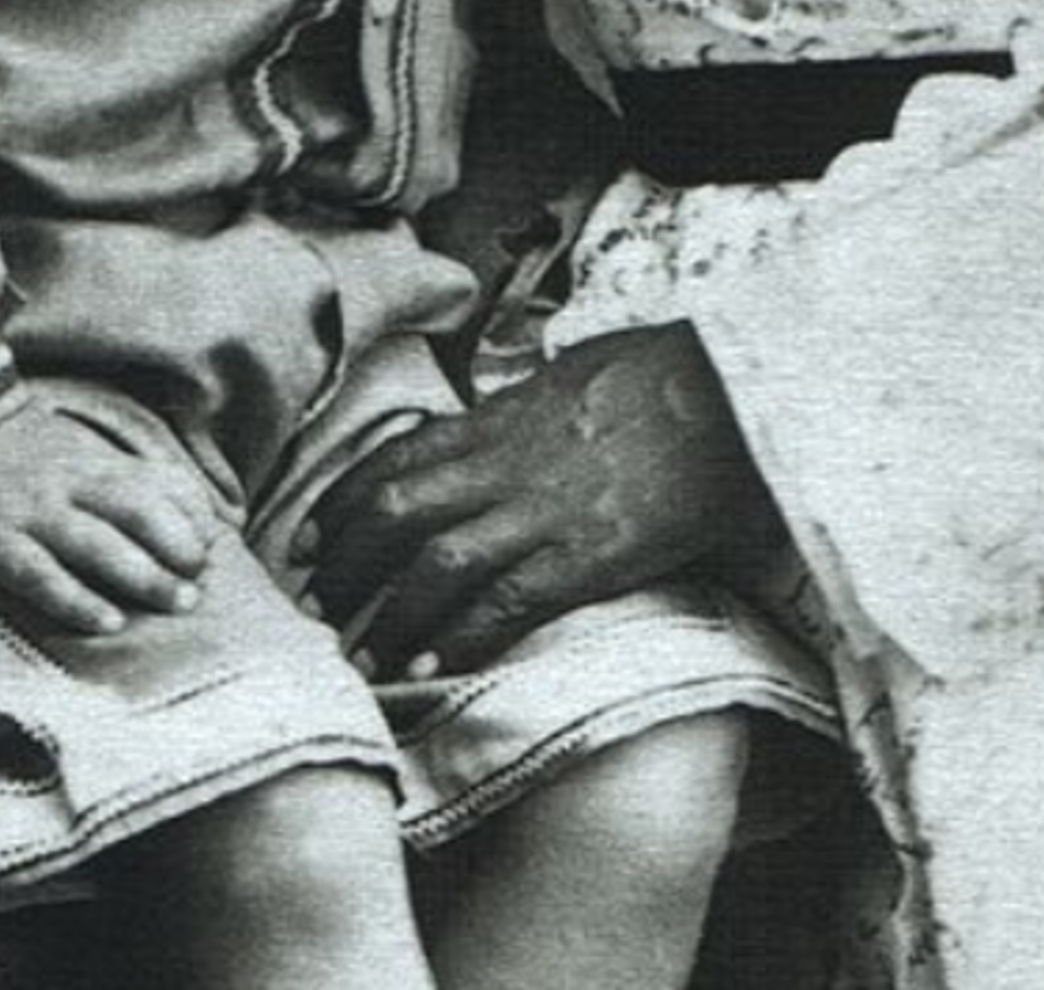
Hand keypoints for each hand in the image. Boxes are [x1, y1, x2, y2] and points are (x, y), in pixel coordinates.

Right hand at [0, 401, 214, 636]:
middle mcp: (71, 483)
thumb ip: (125, 474)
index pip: (159, 486)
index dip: (191, 519)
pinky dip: (77, 600)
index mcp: (95, 459)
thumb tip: (182, 509)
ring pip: (100, 546)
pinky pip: (41, 576)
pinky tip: (108, 622)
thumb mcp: (80, 445)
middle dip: (178, 550)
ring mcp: (33, 513)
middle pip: (139, 514)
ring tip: (177, 603)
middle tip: (201, 587)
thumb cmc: (22, 445)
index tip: (212, 549)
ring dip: (145, 576)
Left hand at [304, 323, 783, 675]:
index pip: (396, 456)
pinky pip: (504, 603)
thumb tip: (500, 416)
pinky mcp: (588, 556)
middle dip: (345, 563)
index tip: (307, 539)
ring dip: (389, 615)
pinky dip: (458, 639)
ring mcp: (545, 510)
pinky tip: (431, 670)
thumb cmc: (668, 375)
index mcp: (504, 415)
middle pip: (395, 511)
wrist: (736, 396)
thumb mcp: (580, 372)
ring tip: (361, 655)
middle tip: (319, 606)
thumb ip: (529, 403)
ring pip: (436, 563)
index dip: (340, 500)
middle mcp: (508, 462)